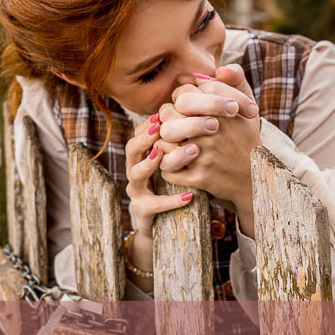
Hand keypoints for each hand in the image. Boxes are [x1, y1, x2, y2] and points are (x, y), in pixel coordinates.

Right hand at [124, 116, 196, 239]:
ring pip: (135, 174)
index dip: (150, 123)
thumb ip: (184, 139)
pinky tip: (190, 196)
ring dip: (150, 164)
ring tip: (162, 156)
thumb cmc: (178, 182)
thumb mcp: (179, 159)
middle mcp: (135, 170)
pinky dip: (171, 201)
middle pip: (131, 149)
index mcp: (143, 155)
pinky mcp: (142, 211)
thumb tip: (203, 112)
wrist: (169, 222)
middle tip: (160, 128)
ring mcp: (137, 191)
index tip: (164, 113)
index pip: (140, 133)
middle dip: (144, 138)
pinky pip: (154, 205)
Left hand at [155, 65, 260, 231]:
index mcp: (223, 108)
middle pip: (168, 114)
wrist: (256, 175)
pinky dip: (167, 165)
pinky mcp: (201, 177)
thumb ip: (236, 80)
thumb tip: (219, 69)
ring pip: (163, 142)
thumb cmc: (245, 136)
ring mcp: (206, 155)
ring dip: (163, 142)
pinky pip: (168, 169)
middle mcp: (214, 130)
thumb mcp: (248, 105)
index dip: (180, 98)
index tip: (186, 105)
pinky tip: (175, 161)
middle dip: (167, 117)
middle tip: (174, 123)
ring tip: (172, 141)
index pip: (183, 93)